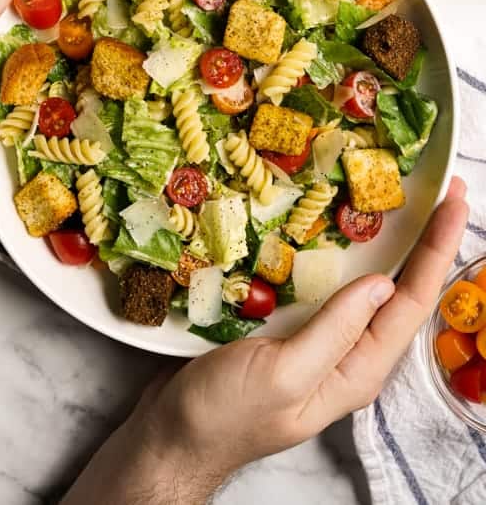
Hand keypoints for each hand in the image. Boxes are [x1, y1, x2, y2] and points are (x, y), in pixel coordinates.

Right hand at [65, 179, 467, 504]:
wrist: (172, 435)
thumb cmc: (225, 413)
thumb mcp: (285, 374)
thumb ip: (335, 330)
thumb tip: (384, 284)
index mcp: (357, 368)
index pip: (413, 302)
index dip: (437, 250)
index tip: (454, 201)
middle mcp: (346, 352)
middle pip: (399, 290)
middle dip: (424, 240)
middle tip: (442, 190)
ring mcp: (316, 339)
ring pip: (363, 284)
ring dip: (385, 241)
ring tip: (399, 199)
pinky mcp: (287, 326)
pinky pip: (323, 282)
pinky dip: (335, 250)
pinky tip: (331, 226)